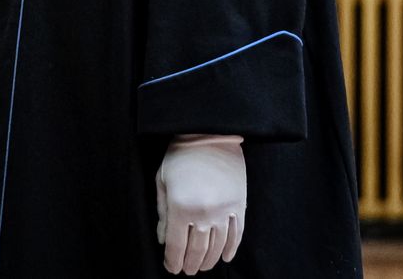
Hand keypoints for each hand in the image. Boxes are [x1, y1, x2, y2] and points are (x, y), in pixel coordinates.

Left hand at [156, 134, 245, 274]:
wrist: (209, 136)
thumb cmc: (180, 157)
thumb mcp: (162, 182)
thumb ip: (163, 213)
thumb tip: (163, 239)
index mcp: (181, 207)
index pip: (177, 245)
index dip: (173, 260)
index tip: (171, 268)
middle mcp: (204, 213)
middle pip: (198, 250)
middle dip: (190, 264)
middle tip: (186, 270)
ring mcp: (224, 211)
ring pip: (218, 246)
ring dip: (209, 260)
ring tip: (201, 266)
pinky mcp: (239, 205)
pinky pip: (237, 234)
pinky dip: (231, 249)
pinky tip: (224, 257)